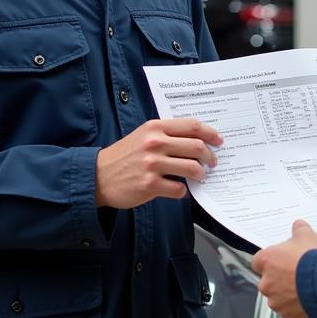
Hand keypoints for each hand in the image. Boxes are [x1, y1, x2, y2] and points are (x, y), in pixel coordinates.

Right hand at [95, 118, 222, 208]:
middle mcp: (155, 143)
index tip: (218, 141)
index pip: (192, 126)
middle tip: (212, 162)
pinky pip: (179, 189)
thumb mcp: (143, 135)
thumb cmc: (123, 156)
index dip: (210, 133)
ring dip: (200, 174)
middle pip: (196, 147)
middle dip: (210, 156)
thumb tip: (195, 140)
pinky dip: (183, 191)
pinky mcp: (150, 185)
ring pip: (192, 168)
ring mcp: (152, 164)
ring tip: (199, 176)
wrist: (98, 176)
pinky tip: (179, 189)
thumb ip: (166, 134)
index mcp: (155, 128)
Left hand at [252, 220, 316, 317]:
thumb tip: (298, 226)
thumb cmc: (313, 261)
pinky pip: (289, 311)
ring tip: (304, 287)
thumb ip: (299, 230)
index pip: (258, 261)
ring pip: (277, 297)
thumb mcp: (307, 236)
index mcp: (266, 261)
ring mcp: (276, 301)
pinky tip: (307, 298)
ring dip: (287, 293)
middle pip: (267, 280)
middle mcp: (266, 282)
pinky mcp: (287, 315)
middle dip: (279, 278)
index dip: (270, 260)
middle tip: (296, 273)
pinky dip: (296, 306)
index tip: (280, 260)